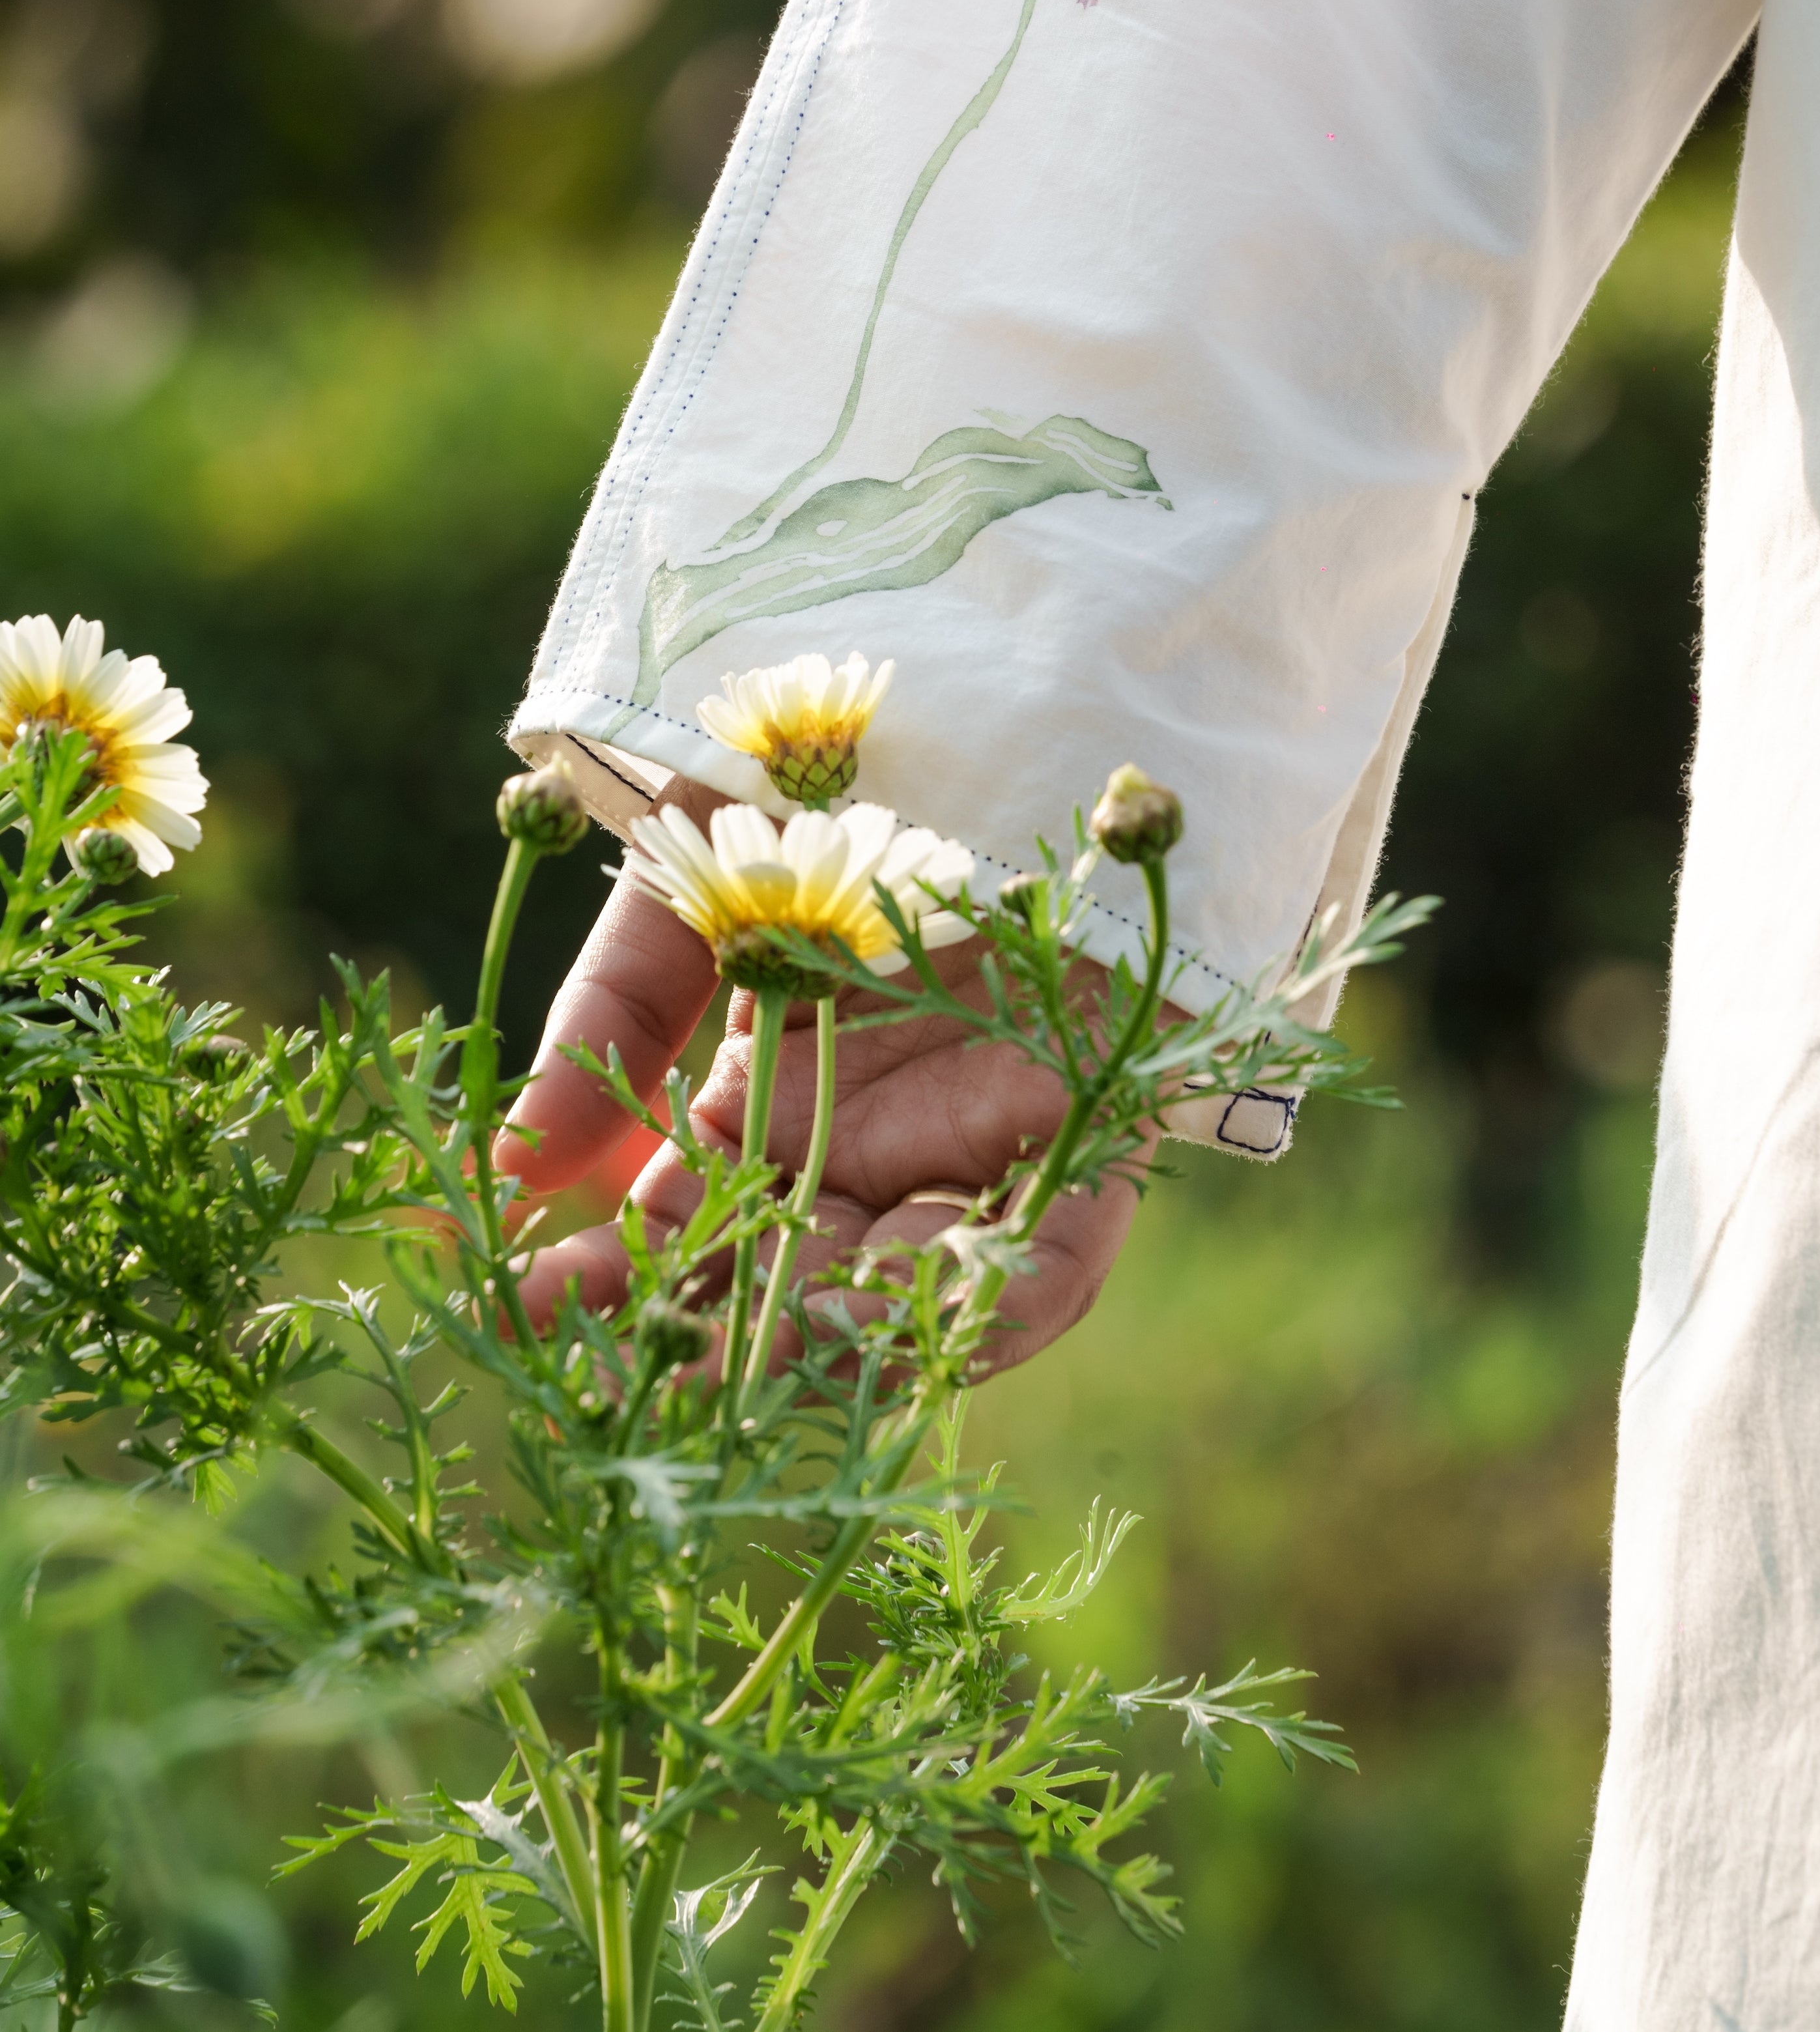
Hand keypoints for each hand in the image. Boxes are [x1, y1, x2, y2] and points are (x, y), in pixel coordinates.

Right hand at [491, 782, 1151, 1372]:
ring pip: (921, 1291)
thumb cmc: (824, 757)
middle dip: (717, 1341)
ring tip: (774, 1361)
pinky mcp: (1094, 1110)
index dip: (611, 1282)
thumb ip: (616, 1012)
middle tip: (634, 1373)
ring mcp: (977, 1136)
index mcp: (767, 1104)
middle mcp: (868, 1142)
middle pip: (792, 1285)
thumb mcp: (693, 876)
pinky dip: (1003, 1294)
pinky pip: (1061, 1245)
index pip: (683, 1230)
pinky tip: (934, 1314)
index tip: (527, 1311)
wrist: (987, 658)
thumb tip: (513, 1169)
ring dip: (854, 1343)